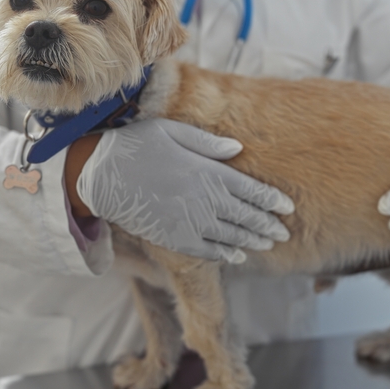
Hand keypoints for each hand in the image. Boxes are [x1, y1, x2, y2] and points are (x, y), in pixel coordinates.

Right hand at [76, 118, 293, 263]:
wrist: (101, 175)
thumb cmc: (136, 146)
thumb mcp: (172, 132)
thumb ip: (208, 143)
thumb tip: (238, 149)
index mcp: (208, 172)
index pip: (252, 190)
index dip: (272, 200)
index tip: (288, 207)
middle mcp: (205, 200)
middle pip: (247, 217)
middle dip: (268, 225)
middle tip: (284, 232)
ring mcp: (190, 223)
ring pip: (232, 236)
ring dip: (253, 241)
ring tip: (270, 244)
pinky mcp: (175, 239)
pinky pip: (208, 251)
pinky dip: (227, 254)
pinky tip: (239, 256)